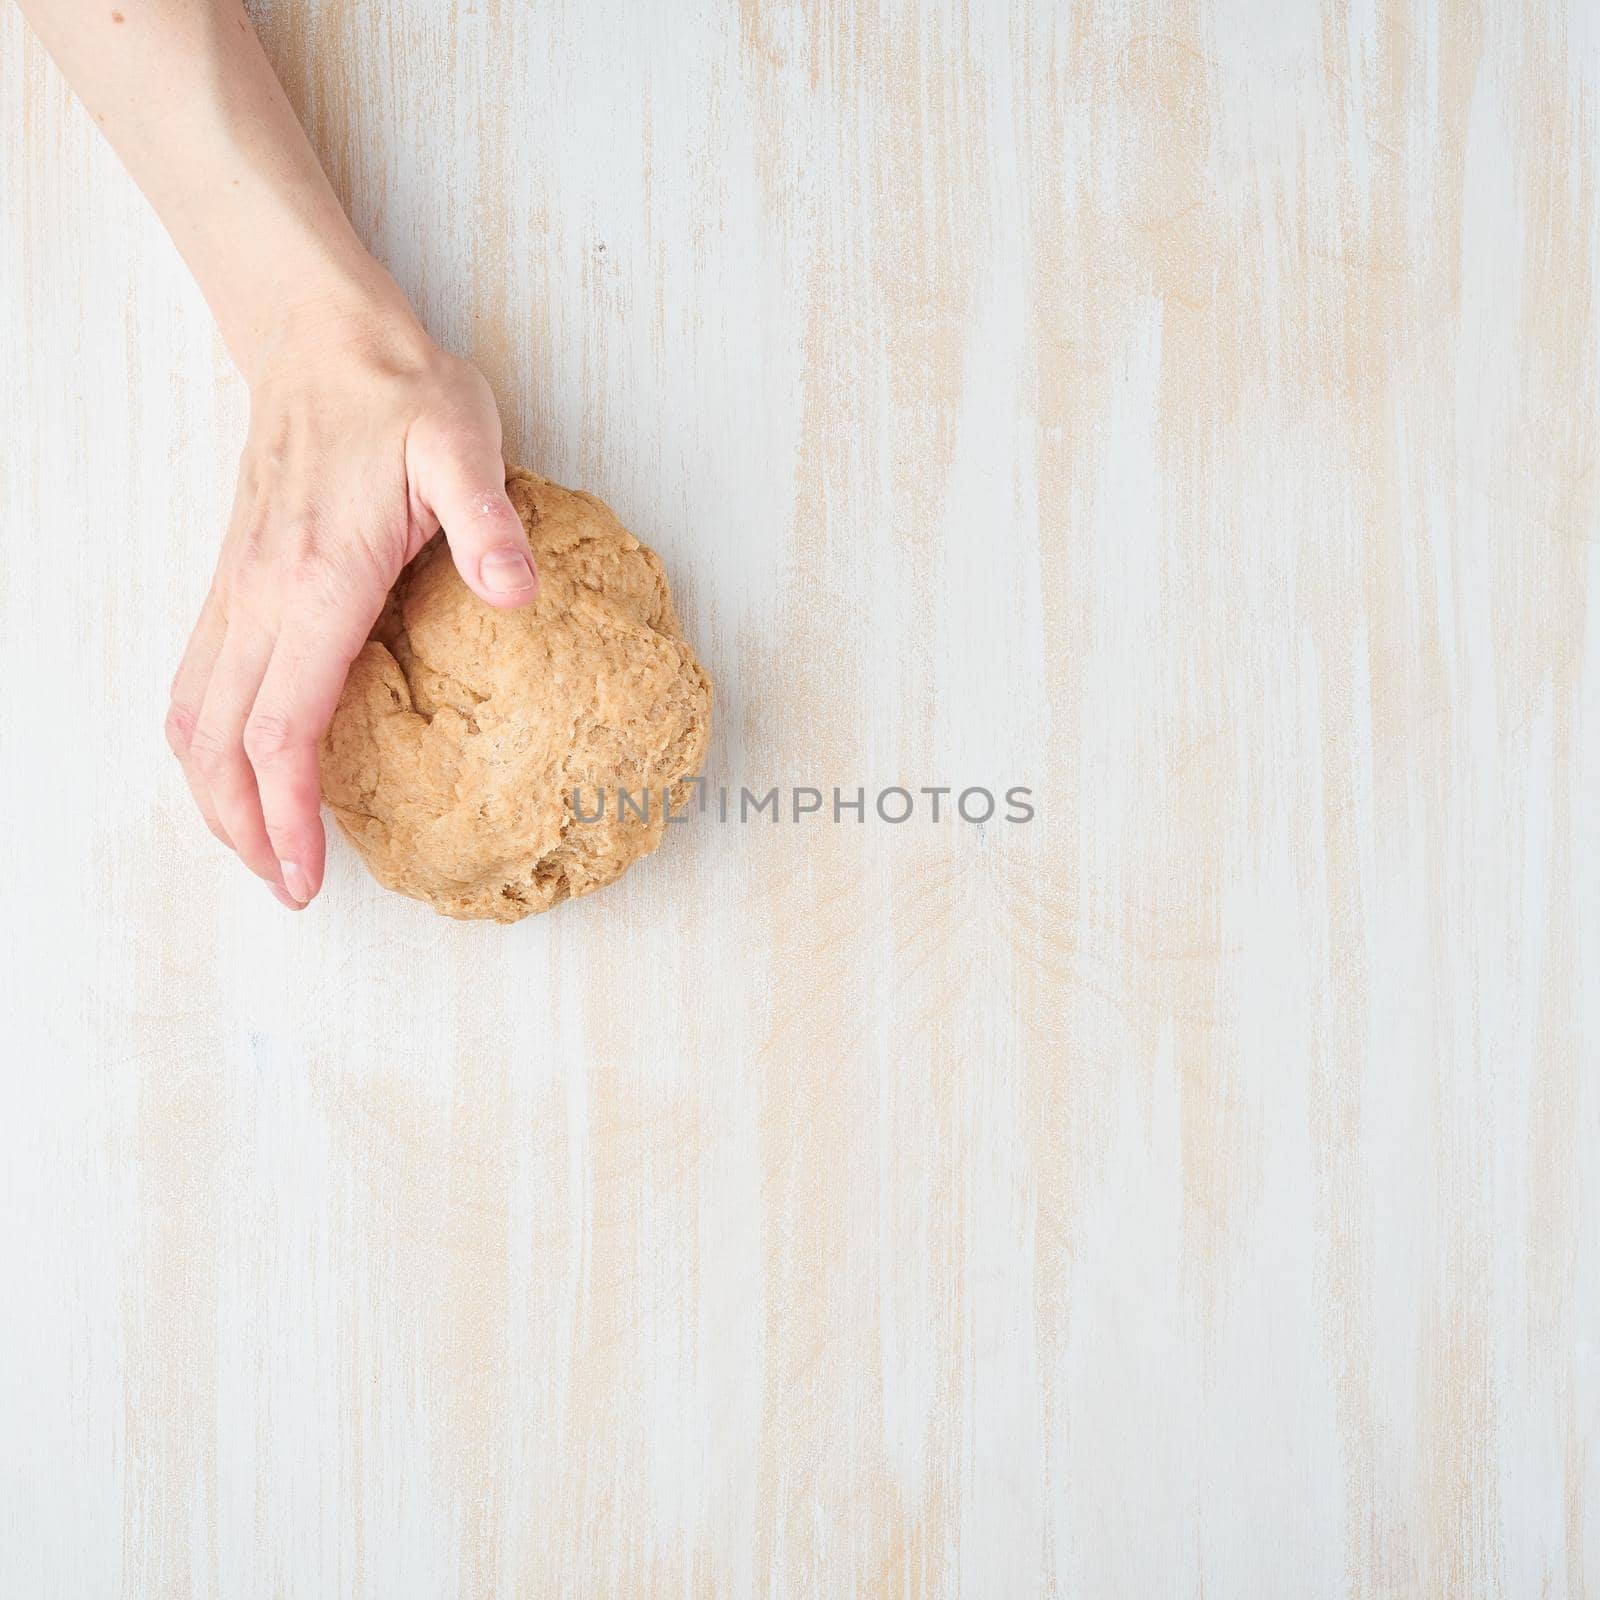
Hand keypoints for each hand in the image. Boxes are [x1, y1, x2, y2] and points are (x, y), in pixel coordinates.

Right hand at [164, 311, 539, 909]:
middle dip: (244, 828)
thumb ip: (486, 523)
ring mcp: (236, 589)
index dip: (289, 813)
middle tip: (288, 887)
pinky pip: (198, 679)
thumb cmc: (399, 396)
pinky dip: (208, 742)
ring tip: (258, 847)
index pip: (283, 726)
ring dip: (215, 793)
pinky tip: (239, 766)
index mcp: (317, 581)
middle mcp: (259, 595)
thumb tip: (514, 595)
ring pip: (195, 716)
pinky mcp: (233, 580)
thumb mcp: (464, 446)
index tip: (307, 877)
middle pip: (221, 742)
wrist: (324, 341)